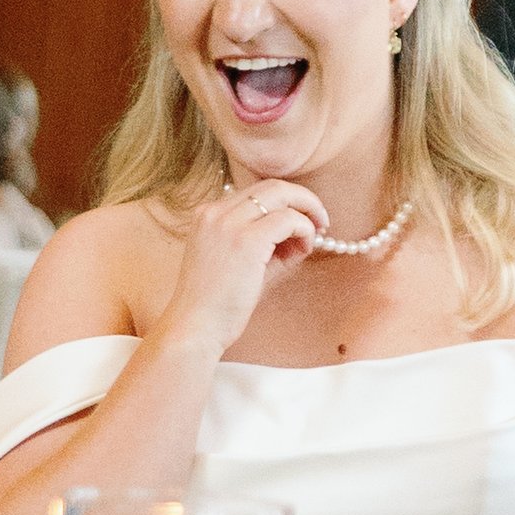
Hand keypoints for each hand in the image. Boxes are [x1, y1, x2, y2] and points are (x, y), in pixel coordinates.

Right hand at [154, 175, 327, 359]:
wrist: (194, 329)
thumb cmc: (215, 306)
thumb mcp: (241, 266)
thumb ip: (269, 246)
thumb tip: (304, 235)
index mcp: (208, 215)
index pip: (256, 194)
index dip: (285, 205)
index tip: (301, 223)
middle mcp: (215, 212)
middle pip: (272, 185)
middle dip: (303, 199)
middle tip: (321, 221)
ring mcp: (229, 223)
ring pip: (282, 195)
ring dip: (307, 213)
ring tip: (313, 239)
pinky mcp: (246, 241)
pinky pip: (289, 219)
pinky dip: (304, 229)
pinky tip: (304, 248)